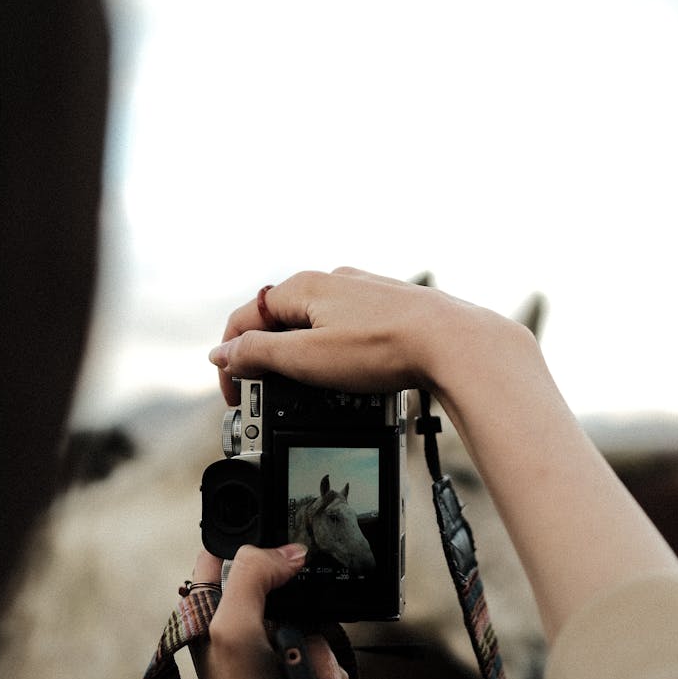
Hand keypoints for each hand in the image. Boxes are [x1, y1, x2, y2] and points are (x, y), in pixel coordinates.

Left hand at [190, 547, 347, 678]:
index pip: (224, 554)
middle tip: (299, 637)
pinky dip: (328, 674)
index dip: (251, 546)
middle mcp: (239, 626)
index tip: (280, 556)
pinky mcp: (296, 673)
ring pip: (313, 622)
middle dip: (305, 613)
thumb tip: (289, 551)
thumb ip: (253, 576)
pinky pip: (325, 654)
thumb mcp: (235, 629)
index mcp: (209, 609)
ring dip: (320, 654)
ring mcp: (270, 651)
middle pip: (285, 588)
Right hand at [208, 266, 463, 405]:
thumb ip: (258, 355)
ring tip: (310, 392)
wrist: (455, 343)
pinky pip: (346, 331)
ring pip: (315, 326)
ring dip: (302, 360)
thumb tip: (222, 354)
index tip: (234, 394)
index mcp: (304, 286)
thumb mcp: (307, 359)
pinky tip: (349, 377)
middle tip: (269, 398)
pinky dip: (335, 355)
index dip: (231, 359)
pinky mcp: (390, 309)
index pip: (245, 319)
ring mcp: (364, 292)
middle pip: (279, 321)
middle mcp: (332, 280)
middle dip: (268, 360)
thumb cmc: (385, 347)